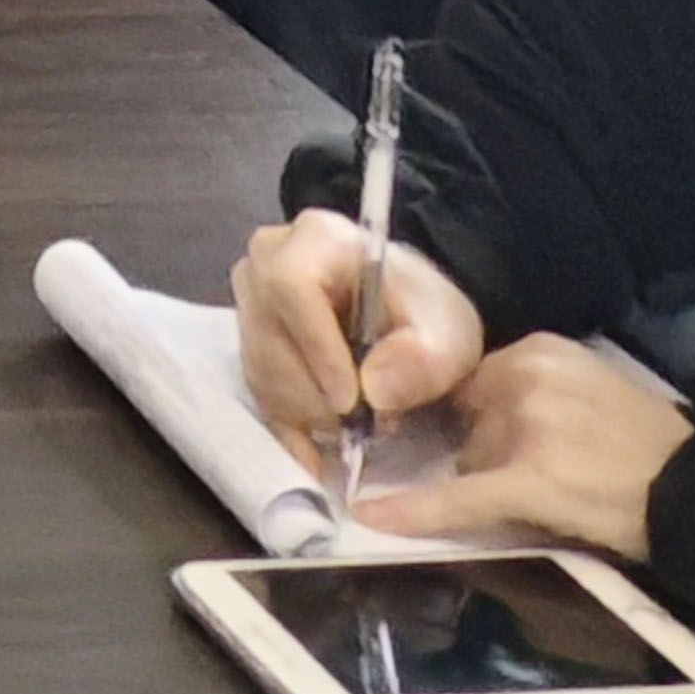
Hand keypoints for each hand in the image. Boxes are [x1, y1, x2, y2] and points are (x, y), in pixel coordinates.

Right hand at [232, 208, 491, 455]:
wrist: (407, 315)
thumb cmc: (425, 312)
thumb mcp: (447, 332)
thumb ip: (422, 359)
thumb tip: (373, 390)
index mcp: (316, 238)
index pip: (291, 286)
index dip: (315, 348)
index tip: (351, 401)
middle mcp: (266, 262)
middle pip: (268, 336)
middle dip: (315, 393)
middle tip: (364, 424)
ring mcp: (249, 303)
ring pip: (260, 371)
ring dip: (307, 412)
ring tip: (357, 423)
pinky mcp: (247, 343)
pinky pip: (256, 393)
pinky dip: (288, 429)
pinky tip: (316, 455)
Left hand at [354, 335, 694, 559]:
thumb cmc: (649, 445)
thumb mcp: (589, 389)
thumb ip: (533, 390)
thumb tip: (471, 416)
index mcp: (540, 351)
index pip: (471, 379)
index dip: (464, 413)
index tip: (457, 432)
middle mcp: (527, 378)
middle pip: (465, 419)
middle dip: (480, 449)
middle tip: (533, 473)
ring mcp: (526, 429)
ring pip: (467, 458)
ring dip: (486, 479)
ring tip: (554, 494)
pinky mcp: (528, 481)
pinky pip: (458, 498)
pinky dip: (414, 511)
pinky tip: (371, 516)